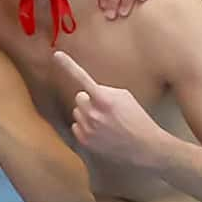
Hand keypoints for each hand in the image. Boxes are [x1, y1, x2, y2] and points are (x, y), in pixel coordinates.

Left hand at [53, 51, 167, 166]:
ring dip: (87, 114)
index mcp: (105, 99)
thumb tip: (91, 91)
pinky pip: (76, 126)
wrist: (144, 146)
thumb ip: (105, 91)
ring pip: (77, 112)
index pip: (83, 78)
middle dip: (89, 100)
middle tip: (105, 108)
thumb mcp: (125, 97)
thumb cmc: (136, 119)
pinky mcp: (84, 140)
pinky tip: (100, 131)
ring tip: (105, 122)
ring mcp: (87, 128)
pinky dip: (85, 127)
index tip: (57, 55)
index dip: (68, 65)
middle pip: (79, 97)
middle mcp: (93, 113)